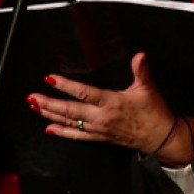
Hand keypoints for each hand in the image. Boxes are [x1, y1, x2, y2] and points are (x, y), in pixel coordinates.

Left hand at [28, 53, 177, 156]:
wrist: (160, 137)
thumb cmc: (154, 113)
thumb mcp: (148, 88)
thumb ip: (141, 70)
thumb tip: (140, 55)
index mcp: (112, 102)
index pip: (84, 93)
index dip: (66, 86)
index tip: (50, 79)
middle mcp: (101, 117)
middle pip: (69, 110)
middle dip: (48, 103)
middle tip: (32, 97)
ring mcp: (98, 129)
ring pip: (69, 122)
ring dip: (50, 115)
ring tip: (34, 108)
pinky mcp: (100, 137)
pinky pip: (77, 136)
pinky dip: (62, 132)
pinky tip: (50, 129)